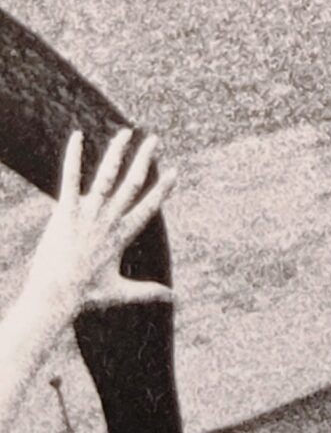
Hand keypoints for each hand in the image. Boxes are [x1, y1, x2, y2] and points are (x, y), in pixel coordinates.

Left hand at [21, 130, 172, 328]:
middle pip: (132, 184)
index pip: (148, 207)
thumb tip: (174, 299)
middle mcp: (109, 220)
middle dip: (144, 159)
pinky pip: (71, 179)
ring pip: (106, 177)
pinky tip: (77, 137)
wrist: (55, 296)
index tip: (175, 173)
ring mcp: (88, 214)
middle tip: (154, 140)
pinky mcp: (65, 212)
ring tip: (125, 132)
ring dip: (117, 153)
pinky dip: (74, 157)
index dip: (163, 189)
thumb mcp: (119, 292)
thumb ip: (148, 292)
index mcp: (122, 235)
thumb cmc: (85, 296)